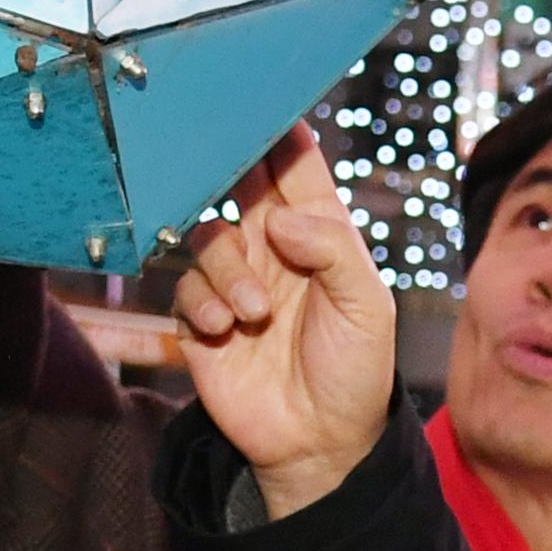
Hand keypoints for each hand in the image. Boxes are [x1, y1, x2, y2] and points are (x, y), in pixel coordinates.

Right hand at [171, 126, 399, 517]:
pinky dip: (202, 302)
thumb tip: (278, 218)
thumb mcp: (366, 306)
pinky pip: (185, 287)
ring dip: (227, 268)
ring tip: (253, 311)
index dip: (281, 133)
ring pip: (208, 237)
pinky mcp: (202, 319)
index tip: (266, 106)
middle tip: (220, 159)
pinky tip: (224, 329)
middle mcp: (273, 248)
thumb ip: (331, 250)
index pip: (296, 167)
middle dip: (230, 171)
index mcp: (319, 234)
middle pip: (241, 184)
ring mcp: (235, 281)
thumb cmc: (355, 372)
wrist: (319, 444)